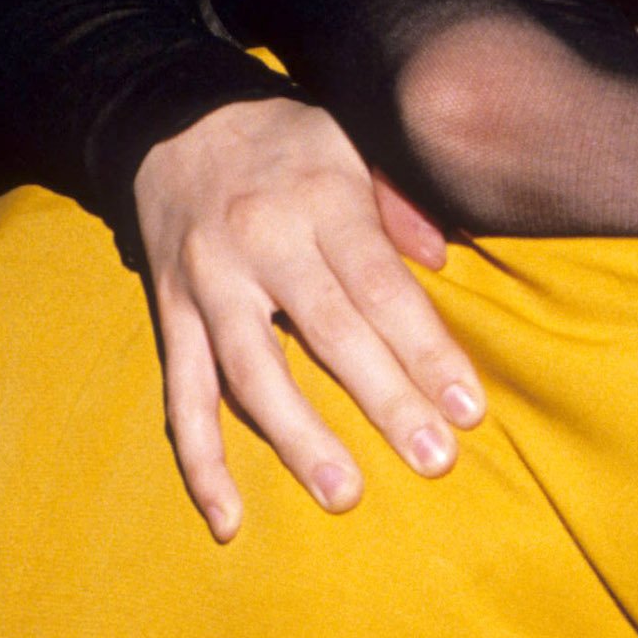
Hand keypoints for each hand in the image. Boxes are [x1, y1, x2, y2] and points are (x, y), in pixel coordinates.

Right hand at [134, 100, 486, 539]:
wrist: (172, 117)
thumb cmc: (289, 143)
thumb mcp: (352, 140)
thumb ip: (399, 201)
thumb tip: (445, 261)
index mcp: (319, 201)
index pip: (381, 287)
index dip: (426, 350)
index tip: (468, 408)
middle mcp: (261, 243)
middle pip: (329, 334)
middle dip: (385, 401)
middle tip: (435, 460)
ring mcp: (209, 284)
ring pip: (253, 372)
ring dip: (298, 439)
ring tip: (344, 496)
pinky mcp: (170, 315)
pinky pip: (182, 396)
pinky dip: (201, 461)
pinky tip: (230, 519)